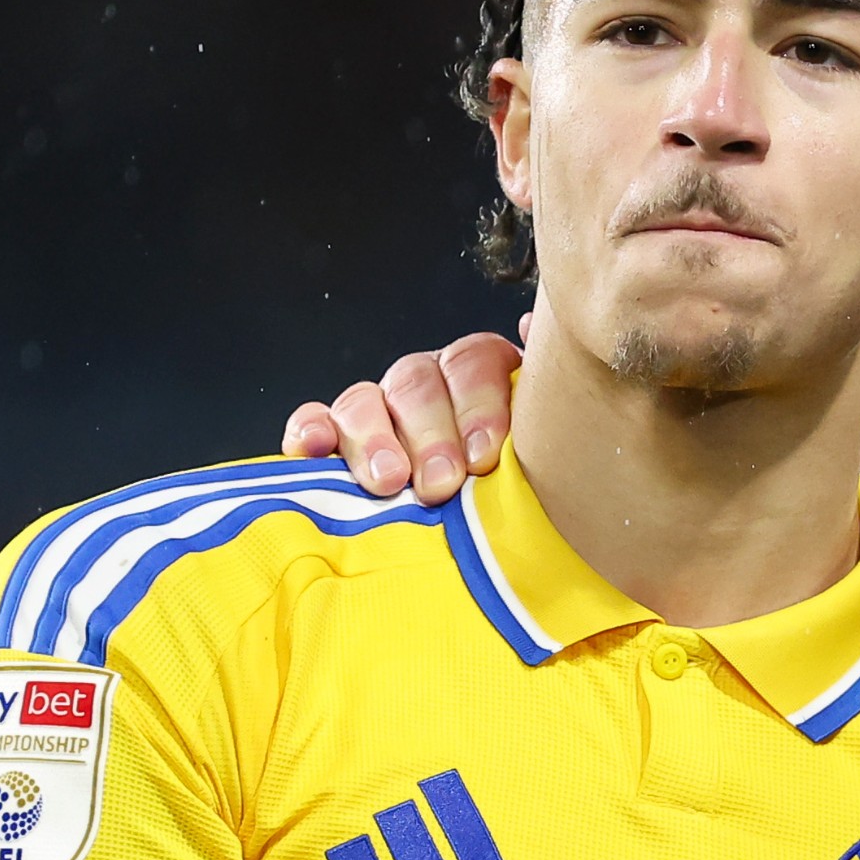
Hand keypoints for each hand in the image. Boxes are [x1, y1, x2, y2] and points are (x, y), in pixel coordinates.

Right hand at [280, 325, 527, 504]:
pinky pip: (314, 423)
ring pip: (364, 402)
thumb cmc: (526, 486)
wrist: (498, 533)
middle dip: (429, 435)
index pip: (474, 364)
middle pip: (417, 385)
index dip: (479, 405)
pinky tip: (313, 448)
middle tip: (441, 482)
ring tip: (389, 482)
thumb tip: (532, 327)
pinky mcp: (333, 440)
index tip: (485, 457)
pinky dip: (310, 431)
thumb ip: (544, 393)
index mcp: (481, 376)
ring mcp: (377, 410)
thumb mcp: (549, 444)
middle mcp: (427, 384)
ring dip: (373, 440)